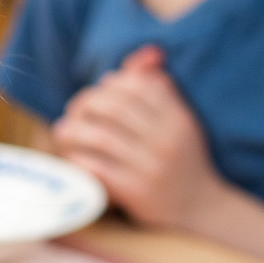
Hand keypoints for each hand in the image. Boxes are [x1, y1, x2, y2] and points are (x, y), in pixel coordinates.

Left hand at [49, 46, 223, 227]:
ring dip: (75, 130)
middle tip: (74, 109)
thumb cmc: (183, 159)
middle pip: (115, 108)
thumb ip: (162, 89)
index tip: (99, 90)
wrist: (200, 207)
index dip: (112, 84)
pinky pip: (98, 168)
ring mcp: (151, 167)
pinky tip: (72, 155)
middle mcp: (166, 141)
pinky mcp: (136, 191)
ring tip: (63, 130)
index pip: (137, 87)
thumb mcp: (180, 122)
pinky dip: (79, 158)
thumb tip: (144, 54)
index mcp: (178, 119)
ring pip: (101, 137)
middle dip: (86, 104)